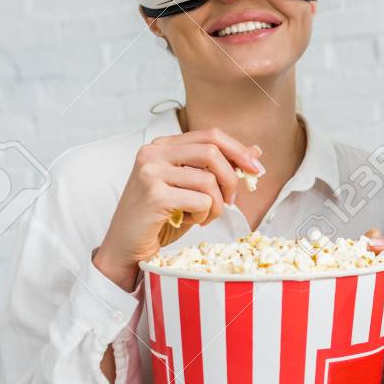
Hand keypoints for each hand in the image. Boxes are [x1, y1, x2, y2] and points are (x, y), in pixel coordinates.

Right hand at [93, 129, 263, 291]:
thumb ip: (218, 168)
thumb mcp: (192, 189)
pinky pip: (200, 200)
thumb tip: (255, 151)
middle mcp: (153, 153)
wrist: (126, 247)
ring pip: (208, 179)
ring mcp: (151, 172)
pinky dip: (204, 214)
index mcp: (162, 146)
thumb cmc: (160, 219)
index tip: (257, 169)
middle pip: (212, 151)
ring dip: (217, 204)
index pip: (210, 135)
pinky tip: (189, 221)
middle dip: (231, 178)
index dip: (238, 150)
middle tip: (231, 202)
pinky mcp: (154, 195)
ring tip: (204, 217)